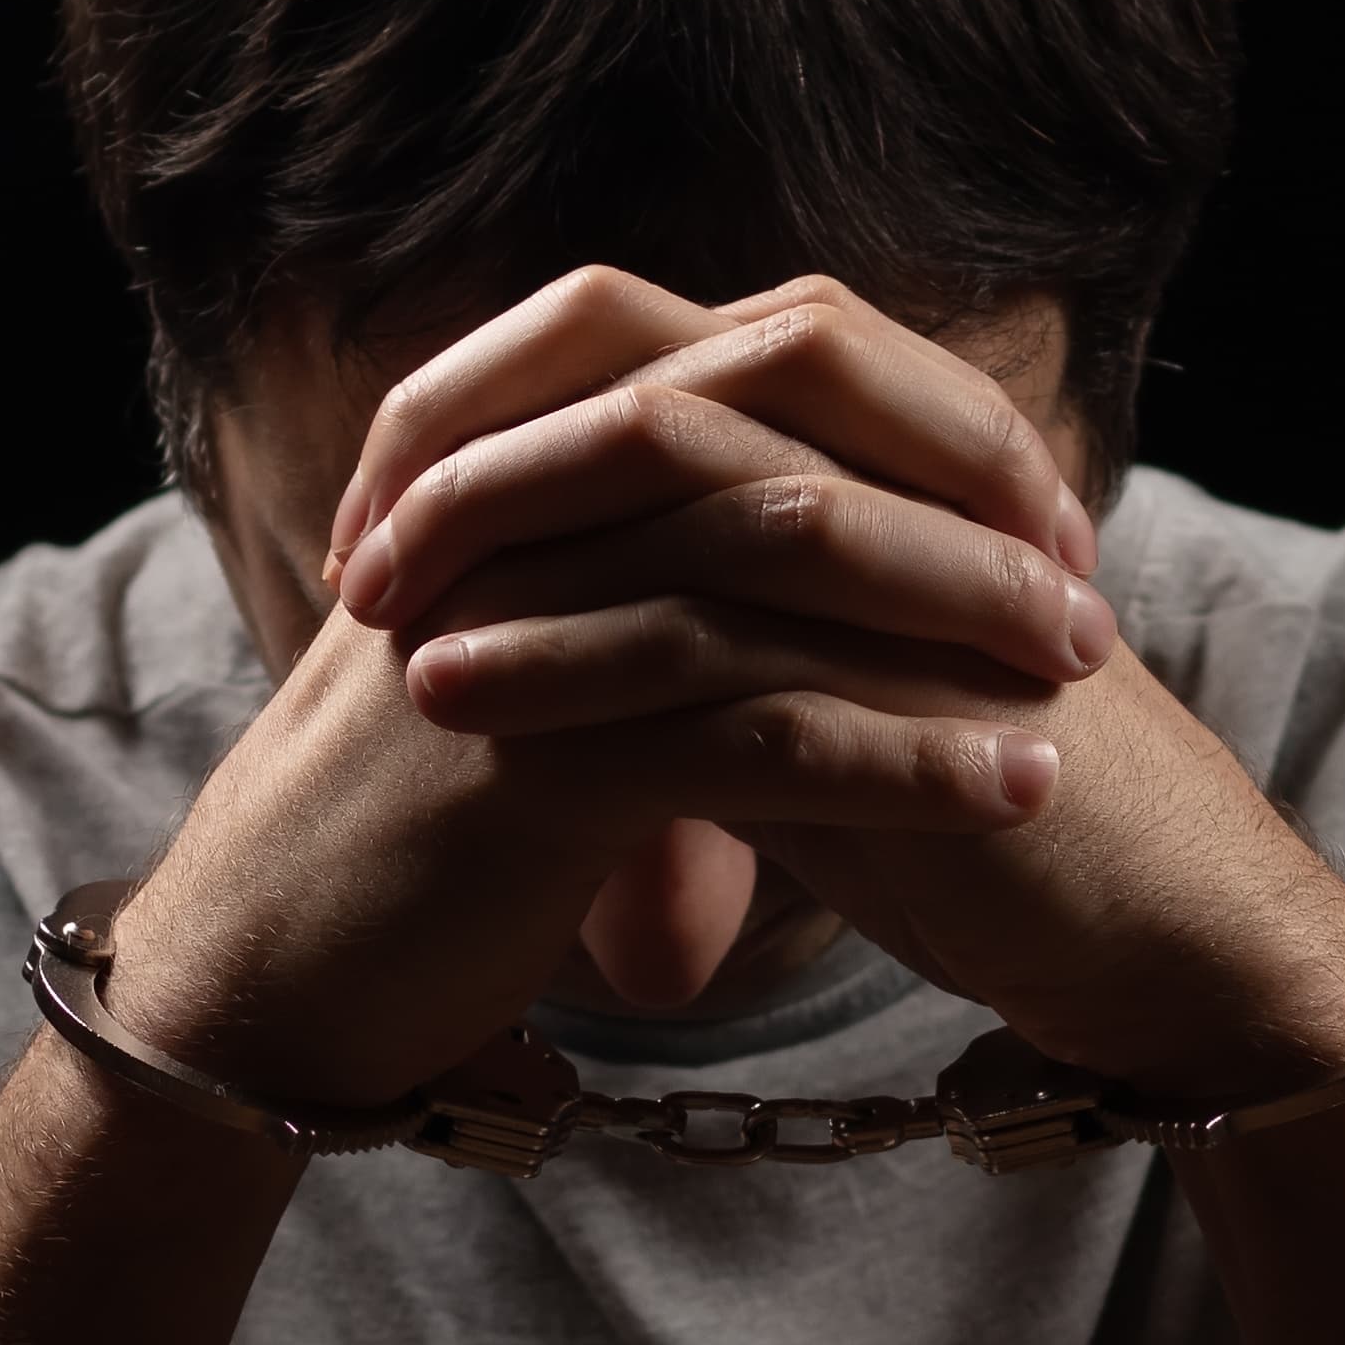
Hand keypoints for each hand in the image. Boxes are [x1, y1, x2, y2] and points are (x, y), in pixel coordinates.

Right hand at [95, 270, 1104, 1107]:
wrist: (259, 981)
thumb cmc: (412, 839)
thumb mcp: (529, 674)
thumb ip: (639, 593)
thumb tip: (808, 553)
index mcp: (523, 464)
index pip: (753, 363)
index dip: (913, 414)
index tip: (1033, 502)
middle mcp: (518, 512)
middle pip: (785, 436)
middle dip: (959, 499)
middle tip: (1085, 583)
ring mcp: (519, 624)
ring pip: (785, 565)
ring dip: (956, 619)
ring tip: (1077, 682)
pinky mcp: (533, 763)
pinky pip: (760, 733)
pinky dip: (907, 757)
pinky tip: (1010, 792)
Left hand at [348, 276, 1344, 1099]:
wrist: (1143, 919)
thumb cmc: (968, 812)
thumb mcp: (803, 684)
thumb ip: (697, 611)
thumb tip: (531, 597)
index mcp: (846, 432)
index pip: (625, 334)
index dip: (481, 401)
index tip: (376, 517)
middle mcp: (875, 450)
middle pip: (630, 357)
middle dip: (468, 441)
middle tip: (356, 554)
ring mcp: (904, 541)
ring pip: (662, 468)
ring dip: (496, 537)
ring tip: (378, 629)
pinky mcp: (910, 660)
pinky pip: (705, 618)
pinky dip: (561, 651)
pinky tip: (453, 699)